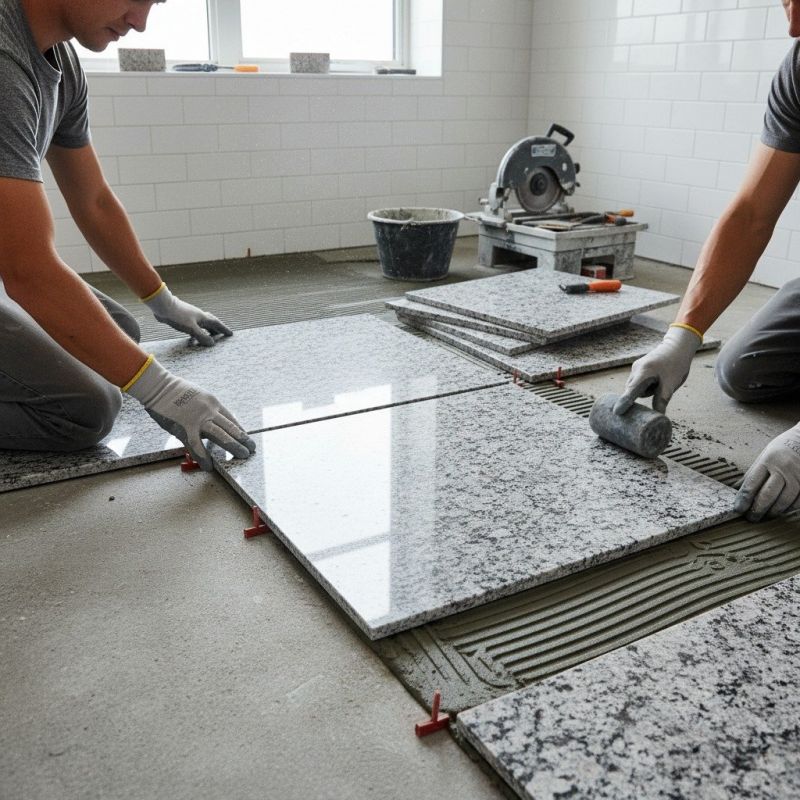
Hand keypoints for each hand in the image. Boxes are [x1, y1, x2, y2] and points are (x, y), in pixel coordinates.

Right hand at [126, 358, 254, 469]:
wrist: (159, 387)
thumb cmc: (175, 391)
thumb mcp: (198, 396)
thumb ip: (206, 409)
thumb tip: (211, 422)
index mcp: (213, 402)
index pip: (231, 419)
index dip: (240, 430)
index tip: (246, 438)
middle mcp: (209, 410)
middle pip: (231, 427)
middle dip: (243, 440)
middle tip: (251, 449)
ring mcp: (198, 420)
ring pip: (221, 435)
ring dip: (233, 446)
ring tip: (242, 455)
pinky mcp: (185, 428)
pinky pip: (197, 446)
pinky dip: (204, 457)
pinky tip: (209, 465)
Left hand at [144, 284, 231, 346]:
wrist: (163, 306)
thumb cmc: (178, 316)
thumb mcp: (191, 328)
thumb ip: (202, 336)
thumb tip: (212, 344)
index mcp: (202, 317)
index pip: (217, 323)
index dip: (224, 329)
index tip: (230, 334)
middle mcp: (198, 316)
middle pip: (211, 323)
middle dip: (217, 329)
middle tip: (222, 336)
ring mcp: (191, 316)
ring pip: (202, 324)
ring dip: (207, 331)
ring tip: (210, 338)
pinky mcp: (183, 318)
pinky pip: (194, 326)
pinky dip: (197, 332)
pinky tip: (192, 337)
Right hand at [614, 326, 701, 414]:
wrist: (678, 346)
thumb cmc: (676, 364)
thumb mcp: (671, 384)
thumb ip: (662, 399)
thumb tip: (658, 415)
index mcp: (644, 372)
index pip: (632, 391)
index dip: (624, 402)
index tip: (617, 412)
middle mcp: (636, 369)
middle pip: (632, 390)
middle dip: (639, 396)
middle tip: (652, 396)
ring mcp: (636, 367)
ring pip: (636, 387)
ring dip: (645, 390)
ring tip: (660, 383)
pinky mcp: (638, 367)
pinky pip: (638, 382)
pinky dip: (645, 385)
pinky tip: (657, 380)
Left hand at [734, 424, 799, 520]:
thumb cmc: (782, 450)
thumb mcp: (765, 455)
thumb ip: (753, 473)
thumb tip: (736, 489)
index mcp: (768, 461)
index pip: (751, 484)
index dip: (743, 500)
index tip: (737, 509)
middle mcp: (783, 468)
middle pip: (767, 495)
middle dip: (757, 510)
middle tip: (751, 519)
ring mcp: (798, 476)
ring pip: (784, 502)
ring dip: (773, 512)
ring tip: (765, 517)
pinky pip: (798, 502)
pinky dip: (789, 509)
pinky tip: (782, 511)